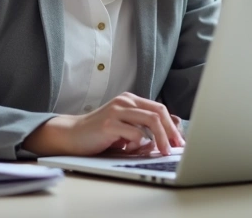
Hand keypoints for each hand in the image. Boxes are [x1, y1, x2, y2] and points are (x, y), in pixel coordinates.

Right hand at [23, 93, 184, 155]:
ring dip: (161, 138)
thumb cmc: (100, 134)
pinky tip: (132, 149)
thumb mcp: (124, 127)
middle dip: (171, 132)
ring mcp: (117, 111)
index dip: (172, 126)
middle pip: (158, 113)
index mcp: (130, 100)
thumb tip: (169, 136)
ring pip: (150, 121)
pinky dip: (139, 143)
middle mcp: (125, 101)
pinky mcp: (109, 124)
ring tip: (162, 151)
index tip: (180, 142)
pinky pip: (135, 133)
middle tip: (176, 148)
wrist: (72, 135)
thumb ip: (142, 127)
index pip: (159, 109)